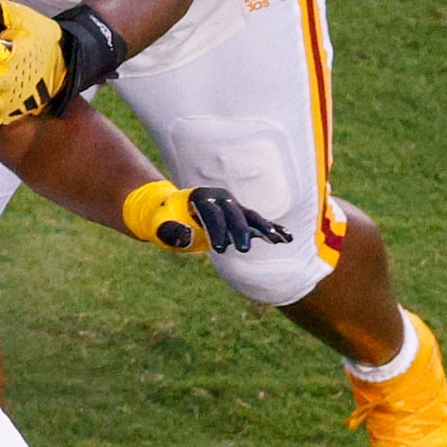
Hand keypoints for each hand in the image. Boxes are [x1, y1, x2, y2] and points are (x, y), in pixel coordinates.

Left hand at [122, 182, 291, 254]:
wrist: (169, 211)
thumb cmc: (163, 220)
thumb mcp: (160, 226)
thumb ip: (170, 232)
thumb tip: (185, 237)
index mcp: (200, 196)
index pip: (212, 213)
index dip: (216, 230)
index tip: (218, 249)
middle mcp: (220, 198)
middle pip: (234, 213)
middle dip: (240, 231)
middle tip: (242, 250)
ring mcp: (232, 206)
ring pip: (250, 216)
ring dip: (265, 228)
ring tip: (278, 240)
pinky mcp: (239, 216)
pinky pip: (257, 223)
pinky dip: (271, 229)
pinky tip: (286, 238)